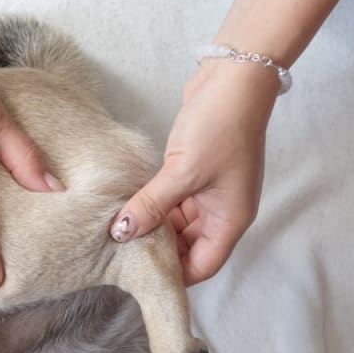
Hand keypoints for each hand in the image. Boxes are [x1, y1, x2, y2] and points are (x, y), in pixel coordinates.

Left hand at [110, 60, 279, 284]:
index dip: (174, 275)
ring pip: (176, 223)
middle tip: (119, 252)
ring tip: (118, 229)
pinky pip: (173, 200)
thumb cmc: (219, 127)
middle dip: (157, 249)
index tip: (139, 275)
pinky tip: (128, 204)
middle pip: (188, 247)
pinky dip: (154, 204)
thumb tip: (121, 233)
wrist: (235, 77)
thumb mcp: (182, 172)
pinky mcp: (195, 173)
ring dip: (152, 225)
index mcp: (230, 220)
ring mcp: (209, 192)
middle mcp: (221, 212)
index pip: (202, 266)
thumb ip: (151, 205)